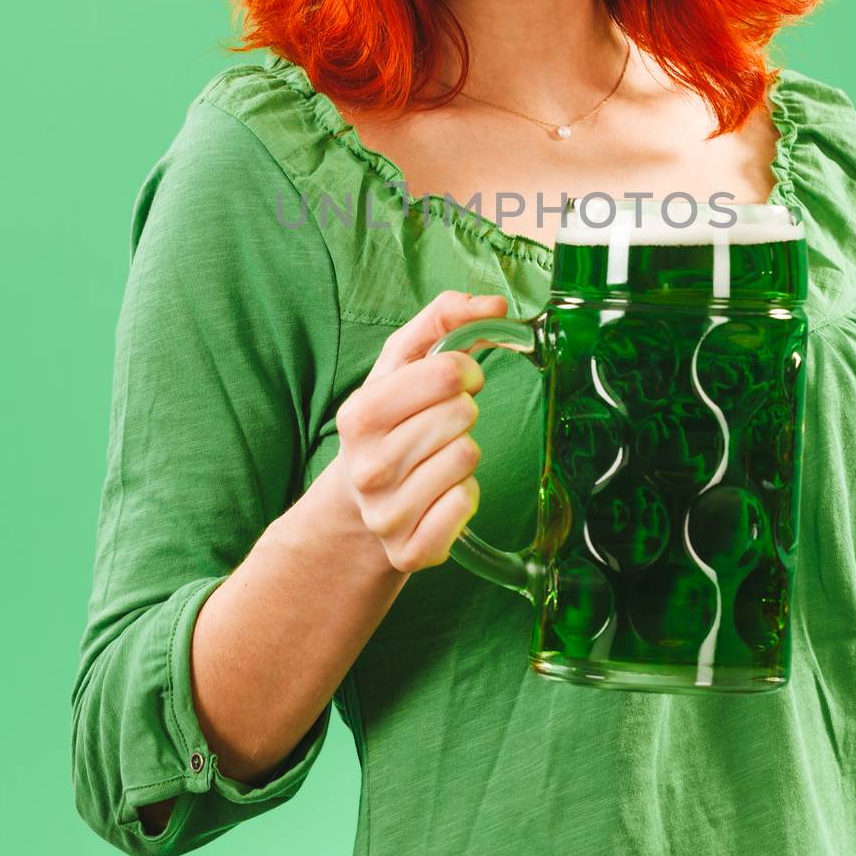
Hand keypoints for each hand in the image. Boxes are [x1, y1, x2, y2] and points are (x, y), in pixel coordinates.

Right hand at [334, 290, 506, 571]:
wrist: (357, 505)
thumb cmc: (389, 421)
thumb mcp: (402, 364)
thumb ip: (444, 320)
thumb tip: (497, 304)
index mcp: (359, 414)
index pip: (445, 372)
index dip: (464, 370)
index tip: (456, 380)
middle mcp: (366, 467)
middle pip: (462, 415)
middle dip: (463, 412)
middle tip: (442, 424)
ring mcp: (385, 514)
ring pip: (468, 458)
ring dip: (464, 453)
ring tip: (436, 458)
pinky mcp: (409, 551)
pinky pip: (467, 506)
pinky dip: (465, 496)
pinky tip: (440, 494)